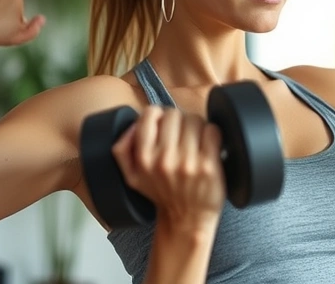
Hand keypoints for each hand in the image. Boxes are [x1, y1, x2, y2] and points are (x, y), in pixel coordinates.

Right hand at [111, 106, 225, 227]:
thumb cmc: (162, 194)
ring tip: (195, 142)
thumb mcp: (131, 177)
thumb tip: (133, 124)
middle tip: (182, 135)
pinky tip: (208, 145)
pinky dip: (212, 134)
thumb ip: (122, 149)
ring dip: (197, 127)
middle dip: (180, 121)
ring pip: (195, 120)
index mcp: (143, 158)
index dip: (160, 115)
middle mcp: (164, 160)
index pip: (151, 113)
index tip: (165, 125)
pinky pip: (212, 131)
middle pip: (175, 115)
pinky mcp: (209, 166)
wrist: (187, 220)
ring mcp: (188, 162)